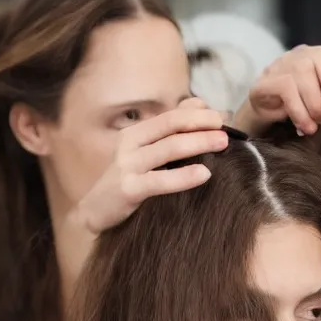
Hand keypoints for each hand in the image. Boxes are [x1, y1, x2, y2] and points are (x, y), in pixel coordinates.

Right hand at [70, 99, 228, 237]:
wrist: (94, 214)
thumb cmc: (126, 185)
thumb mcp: (144, 157)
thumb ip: (168, 136)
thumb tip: (198, 107)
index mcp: (135, 134)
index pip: (170, 117)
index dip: (197, 114)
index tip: (221, 117)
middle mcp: (130, 145)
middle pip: (171, 127)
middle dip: (201, 124)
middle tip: (227, 128)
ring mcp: (127, 166)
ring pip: (168, 149)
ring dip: (198, 142)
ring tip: (222, 143)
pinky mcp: (128, 189)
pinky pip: (160, 180)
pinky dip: (184, 176)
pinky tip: (205, 174)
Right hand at [236, 45, 320, 136]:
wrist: (266, 115)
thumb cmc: (298, 107)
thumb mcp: (317, 99)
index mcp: (308, 56)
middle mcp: (291, 57)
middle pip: (308, 65)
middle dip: (319, 96)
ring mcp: (275, 68)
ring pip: (296, 76)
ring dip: (308, 105)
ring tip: (312, 127)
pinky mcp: (261, 84)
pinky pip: (283, 89)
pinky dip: (296, 110)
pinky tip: (299, 125)